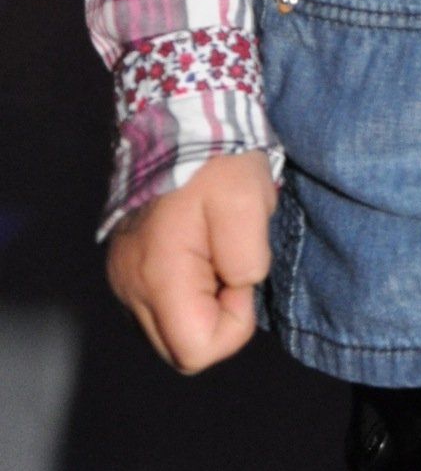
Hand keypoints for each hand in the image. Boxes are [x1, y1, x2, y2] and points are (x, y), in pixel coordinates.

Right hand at [105, 150, 275, 371]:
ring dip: (200, 303)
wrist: (180, 117)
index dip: (232, 323)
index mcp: (158, 278)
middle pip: (180, 348)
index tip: (239, 274)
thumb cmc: (217, 161)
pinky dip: (184, 290)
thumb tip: (237, 288)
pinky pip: (159, 304)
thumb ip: (246, 262)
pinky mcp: (124, 264)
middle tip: (229, 262)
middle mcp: (130, 288)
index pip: (196, 352)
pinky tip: (197, 249)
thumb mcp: (249, 205)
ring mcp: (122, 277)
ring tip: (213, 251)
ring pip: (168, 328)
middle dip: (216, 317)